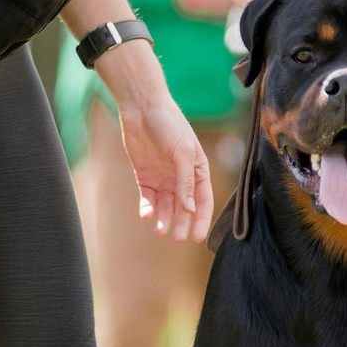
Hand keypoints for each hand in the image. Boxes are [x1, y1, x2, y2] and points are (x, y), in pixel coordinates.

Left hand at [99, 41, 213, 241]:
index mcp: (197, 170)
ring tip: (160, 231)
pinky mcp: (145, 176)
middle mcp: (181, 177)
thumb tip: (190, 209)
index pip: (203, 200)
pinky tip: (146, 213)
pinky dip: (148, 207)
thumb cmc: (169, 125)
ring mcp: (162, 177)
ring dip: (164, 219)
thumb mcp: (182, 153)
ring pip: (165, 206)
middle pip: (184, 207)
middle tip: (177, 239)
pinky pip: (148, 197)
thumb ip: (186, 182)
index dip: (201, 219)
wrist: (142, 108)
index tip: (196, 237)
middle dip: (181, 223)